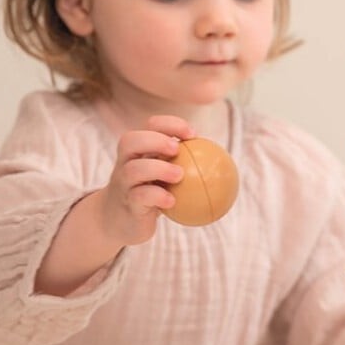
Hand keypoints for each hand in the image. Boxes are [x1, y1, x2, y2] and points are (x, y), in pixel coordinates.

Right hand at [98, 115, 195, 247]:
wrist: (121, 220)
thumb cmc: (150, 192)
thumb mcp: (164, 175)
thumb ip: (185, 163)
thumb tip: (223, 160)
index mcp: (138, 149)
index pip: (149, 125)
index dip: (169, 124)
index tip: (192, 134)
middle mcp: (126, 161)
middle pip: (131, 141)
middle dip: (155, 140)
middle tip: (177, 149)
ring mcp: (123, 182)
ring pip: (133, 169)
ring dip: (158, 169)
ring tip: (179, 175)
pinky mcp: (126, 203)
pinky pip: (138, 197)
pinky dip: (156, 196)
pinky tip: (172, 202)